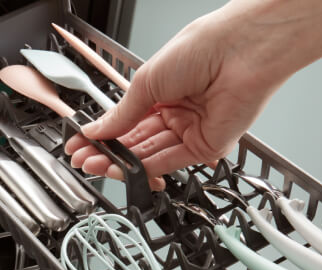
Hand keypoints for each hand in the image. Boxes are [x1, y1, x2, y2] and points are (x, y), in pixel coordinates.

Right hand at [65, 14, 276, 179]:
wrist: (240, 50)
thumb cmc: (203, 48)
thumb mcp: (147, 80)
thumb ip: (122, 113)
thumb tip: (97, 130)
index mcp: (162, 92)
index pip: (127, 122)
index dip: (103, 135)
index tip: (81, 144)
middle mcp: (176, 113)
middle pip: (136, 142)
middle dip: (107, 153)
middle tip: (83, 159)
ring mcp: (191, 131)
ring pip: (149, 155)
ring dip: (121, 163)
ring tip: (96, 164)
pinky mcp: (205, 147)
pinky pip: (170, 161)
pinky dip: (145, 168)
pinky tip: (124, 168)